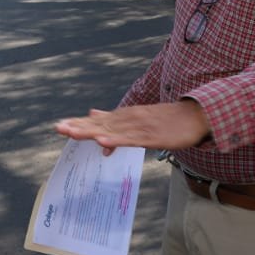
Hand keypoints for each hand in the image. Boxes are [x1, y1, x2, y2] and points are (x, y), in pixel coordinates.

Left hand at [55, 101, 210, 150]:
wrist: (196, 115)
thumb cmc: (168, 119)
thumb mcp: (138, 117)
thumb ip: (115, 118)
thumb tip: (93, 113)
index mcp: (126, 116)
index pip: (98, 120)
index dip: (80, 123)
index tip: (61, 125)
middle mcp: (129, 119)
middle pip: (100, 123)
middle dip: (79, 126)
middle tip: (59, 127)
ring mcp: (140, 127)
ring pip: (112, 130)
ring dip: (92, 131)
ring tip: (73, 133)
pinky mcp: (152, 136)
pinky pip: (131, 140)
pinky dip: (116, 140)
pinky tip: (103, 141)